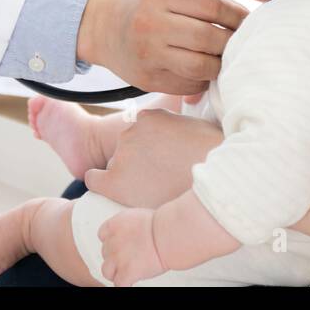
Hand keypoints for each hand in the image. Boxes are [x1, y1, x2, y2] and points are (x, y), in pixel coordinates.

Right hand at [76, 0, 247, 97]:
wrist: (101, 26)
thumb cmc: (144, 4)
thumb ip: (201, 0)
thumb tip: (244, 19)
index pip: (214, 7)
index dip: (237, 17)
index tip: (248, 22)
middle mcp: (152, 23)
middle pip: (209, 38)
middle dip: (231, 42)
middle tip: (240, 43)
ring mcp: (148, 54)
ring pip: (202, 66)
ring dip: (220, 64)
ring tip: (223, 58)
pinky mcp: (147, 79)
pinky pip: (189, 85)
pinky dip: (203, 80)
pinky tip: (203, 70)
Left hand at [85, 107, 224, 207]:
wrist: (214, 183)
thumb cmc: (212, 156)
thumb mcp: (197, 125)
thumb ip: (178, 121)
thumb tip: (181, 121)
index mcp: (149, 117)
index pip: (138, 130)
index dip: (148, 146)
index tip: (158, 158)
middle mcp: (131, 132)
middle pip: (127, 149)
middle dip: (139, 162)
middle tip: (159, 179)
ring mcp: (122, 155)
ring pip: (116, 166)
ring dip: (128, 176)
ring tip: (150, 192)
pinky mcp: (115, 180)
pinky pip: (95, 179)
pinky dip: (99, 183)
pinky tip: (109, 191)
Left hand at [98, 208, 165, 286]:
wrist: (168, 234)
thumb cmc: (161, 225)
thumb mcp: (138, 217)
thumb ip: (129, 227)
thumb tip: (131, 235)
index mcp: (115, 224)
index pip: (102, 235)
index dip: (111, 241)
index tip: (119, 245)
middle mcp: (113, 241)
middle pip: (105, 253)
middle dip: (116, 257)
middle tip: (129, 258)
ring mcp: (118, 258)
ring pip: (107, 271)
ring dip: (115, 273)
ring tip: (127, 273)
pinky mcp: (126, 272)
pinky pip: (119, 284)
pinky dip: (125, 284)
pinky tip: (133, 281)